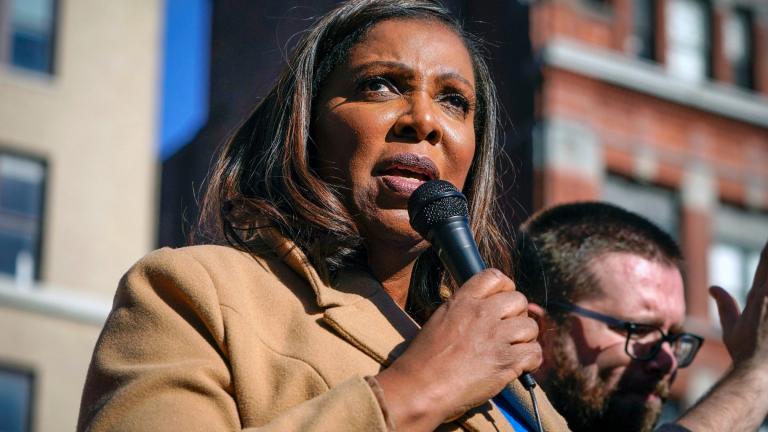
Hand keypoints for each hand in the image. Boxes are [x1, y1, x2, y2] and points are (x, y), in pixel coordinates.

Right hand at [376, 269, 540, 429]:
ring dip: (526, 339)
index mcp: (462, 301)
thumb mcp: (439, 320)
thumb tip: (484, 309)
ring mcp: (495, 336)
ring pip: (530, 326)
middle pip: (519, 300)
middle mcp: (482, 313)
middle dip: (517, 315)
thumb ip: (463, 310)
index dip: (505, 288)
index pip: (495, 277)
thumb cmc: (424, 360)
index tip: (503, 302)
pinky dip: (531, 361)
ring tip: (513, 350)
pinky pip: (534, 352)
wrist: (421, 388)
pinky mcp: (506, 361)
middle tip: (508, 332)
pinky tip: (519, 366)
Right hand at [710, 241, 767, 364]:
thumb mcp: (732, 330)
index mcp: (756, 295)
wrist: (760, 373)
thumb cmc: (746, 355)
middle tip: (765, 257)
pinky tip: (767, 298)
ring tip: (765, 276)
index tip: (767, 243)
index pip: (765, 260)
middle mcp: (767, 293)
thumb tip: (713, 287)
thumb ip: (725, 306)